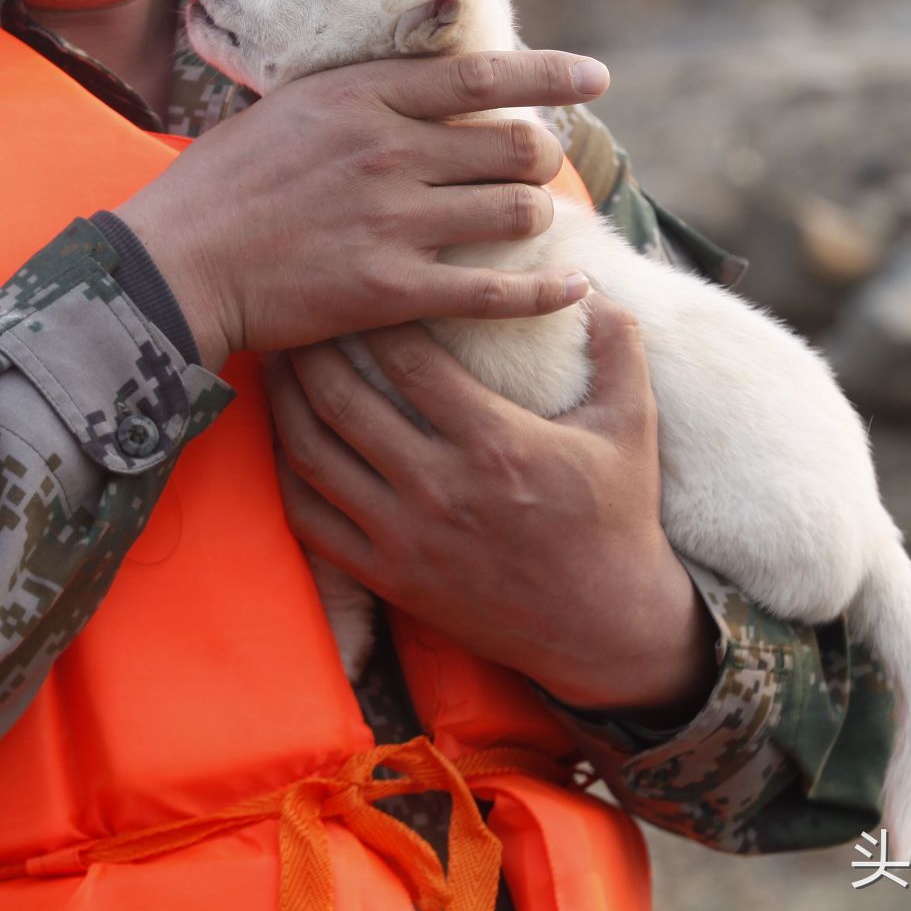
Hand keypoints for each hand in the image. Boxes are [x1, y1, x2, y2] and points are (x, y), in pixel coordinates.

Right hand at [117, 49, 608, 362]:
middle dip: (539, 159)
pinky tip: (572, 290)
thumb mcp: (287, 109)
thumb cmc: (220, 185)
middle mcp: (388, 150)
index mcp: (362, 96)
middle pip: (514, 146)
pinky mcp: (390, 290)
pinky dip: (545, 292)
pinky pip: (495, 291)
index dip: (550, 75)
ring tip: (527, 225)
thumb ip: (357, 96)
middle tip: (533, 171)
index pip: (482, 76)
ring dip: (535, 219)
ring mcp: (392, 221)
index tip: (595, 78)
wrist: (174, 264)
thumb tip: (414, 85)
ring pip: (515, 212)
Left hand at [265, 294, 717, 716]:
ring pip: (314, 455)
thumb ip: (617, 348)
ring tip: (277, 361)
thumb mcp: (632, 427)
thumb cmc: (618, 519)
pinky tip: (286, 436)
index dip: (374, 314)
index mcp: (494, 443)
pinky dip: (287, 472)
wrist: (605, 627)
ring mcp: (406, 537)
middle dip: (312, 347)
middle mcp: (439, 488)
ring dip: (287, 402)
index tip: (361, 284)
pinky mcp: (388, 577)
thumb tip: (588, 285)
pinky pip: (311, 519)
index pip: (409, 360)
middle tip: (299, 311)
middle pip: (343, 400)